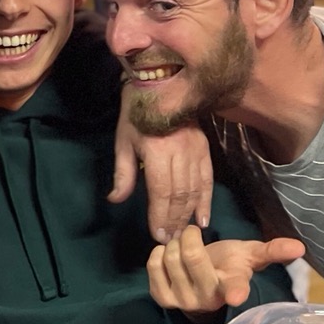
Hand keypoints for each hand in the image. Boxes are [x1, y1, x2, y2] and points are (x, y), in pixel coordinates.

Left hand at [111, 99, 212, 242]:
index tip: (158, 236)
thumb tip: (116, 200)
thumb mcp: (123, 142)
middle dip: (174, 220)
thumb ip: (123, 173)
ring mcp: (196, 150)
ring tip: (183, 233)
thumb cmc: (136, 115)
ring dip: (189, 214)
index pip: (161, 191)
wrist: (161, 83)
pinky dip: (206, 201)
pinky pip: (208, 180)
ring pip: (195, 190)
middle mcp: (180, 152)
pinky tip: (203, 219)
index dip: (160, 215)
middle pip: (180, 194)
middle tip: (169, 240)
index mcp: (157, 151)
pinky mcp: (205, 149)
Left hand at [147, 225, 304, 318]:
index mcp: (232, 287)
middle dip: (190, 236)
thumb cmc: (228, 266)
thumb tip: (300, 247)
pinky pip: (153, 264)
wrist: (201, 284)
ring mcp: (183, 301)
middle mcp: (208, 298)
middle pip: (192, 256)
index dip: (235, 292)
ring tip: (182, 249)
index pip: (236, 289)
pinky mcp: (162, 298)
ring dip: (174, 244)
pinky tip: (168, 258)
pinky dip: (158, 253)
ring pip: (170, 256)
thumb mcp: (249, 256)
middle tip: (193, 235)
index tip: (235, 296)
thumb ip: (272, 251)